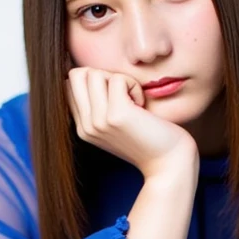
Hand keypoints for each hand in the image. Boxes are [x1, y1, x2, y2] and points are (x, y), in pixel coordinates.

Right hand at [64, 65, 197, 179]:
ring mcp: (99, 121)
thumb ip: (100, 105)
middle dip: (102, 75)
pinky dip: (133, 85)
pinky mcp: (116, 115)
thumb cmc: (150, 140)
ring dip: (119, 80)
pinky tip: (142, 105)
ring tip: (133, 100)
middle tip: (124, 95)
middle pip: (77, 75)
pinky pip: (118, 79)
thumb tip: (91, 74)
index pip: (69, 85)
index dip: (95, 82)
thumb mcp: (117, 124)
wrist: (168, 165)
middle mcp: (86, 126)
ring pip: (94, 73)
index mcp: (84, 128)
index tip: (117, 99)